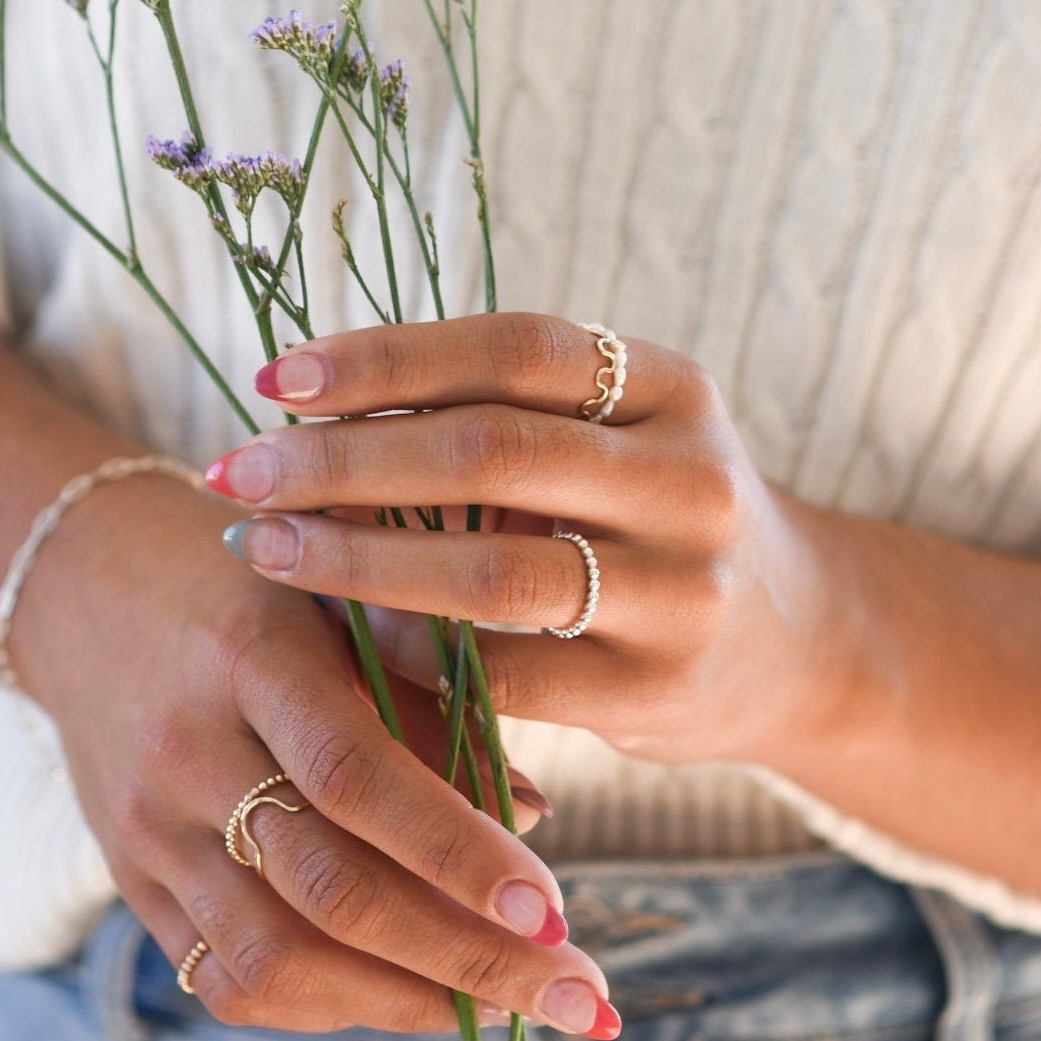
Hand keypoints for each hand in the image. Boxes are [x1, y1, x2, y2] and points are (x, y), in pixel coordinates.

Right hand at [11, 469, 619, 1038]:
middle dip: (468, 958)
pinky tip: (412, 995)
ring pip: (278, 959)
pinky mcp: (130, 880)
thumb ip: (432, 686)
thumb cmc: (248, 581)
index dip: (459, 851)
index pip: (356, 776)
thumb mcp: (338, 591)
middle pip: (329, 891)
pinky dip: (332, 1005)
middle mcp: (186, 749)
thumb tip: (535, 813)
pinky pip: (230, 979)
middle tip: (580, 994)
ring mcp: (147, 828)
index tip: (556, 911)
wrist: (84, 586)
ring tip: (511, 1008)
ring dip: (410, 1001)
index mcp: (249, 655)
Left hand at [207, 314, 861, 771]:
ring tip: (263, 546)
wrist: (798, 643)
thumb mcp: (614, 439)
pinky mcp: (658, 692)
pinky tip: (344, 633)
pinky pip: (505, 675)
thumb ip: (499, 417)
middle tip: (241, 468)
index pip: (511, 349)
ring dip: (356, 557)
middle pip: (489, 450)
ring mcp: (684, 590)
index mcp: (669, 387)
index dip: (386, 356)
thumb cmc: (654, 518)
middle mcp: (690, 479)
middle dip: (344, 458)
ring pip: (490, 571)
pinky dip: (410, 652)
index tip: (277, 376)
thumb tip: (312, 405)